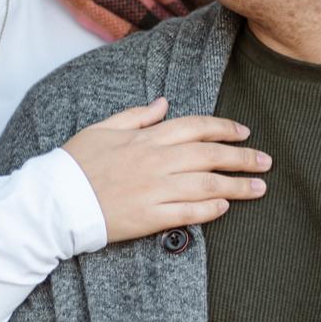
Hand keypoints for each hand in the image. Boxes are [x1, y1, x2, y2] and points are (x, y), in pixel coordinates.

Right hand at [63, 97, 269, 242]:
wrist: (55, 201)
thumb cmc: (75, 163)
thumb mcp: (103, 128)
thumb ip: (137, 116)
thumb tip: (164, 103)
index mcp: (146, 138)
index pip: (196, 127)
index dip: (224, 129)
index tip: (244, 133)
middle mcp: (156, 162)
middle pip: (210, 156)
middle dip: (243, 157)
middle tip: (266, 161)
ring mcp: (154, 191)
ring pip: (207, 185)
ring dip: (237, 185)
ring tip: (259, 188)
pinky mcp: (149, 218)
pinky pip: (188, 213)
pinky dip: (210, 210)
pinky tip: (226, 207)